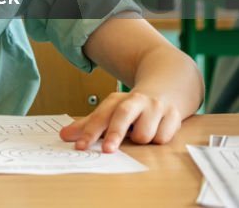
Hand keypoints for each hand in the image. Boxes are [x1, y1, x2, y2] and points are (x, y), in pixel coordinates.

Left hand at [59, 90, 181, 152]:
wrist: (166, 88)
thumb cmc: (133, 107)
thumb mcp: (110, 112)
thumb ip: (88, 125)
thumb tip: (64, 135)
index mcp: (116, 101)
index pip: (99, 116)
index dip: (89, 131)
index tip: (79, 146)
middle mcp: (135, 101)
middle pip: (122, 116)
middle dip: (114, 133)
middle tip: (107, 150)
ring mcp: (155, 107)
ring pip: (145, 133)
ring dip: (141, 139)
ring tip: (141, 134)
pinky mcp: (174, 116)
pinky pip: (163, 138)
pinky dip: (158, 139)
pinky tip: (158, 131)